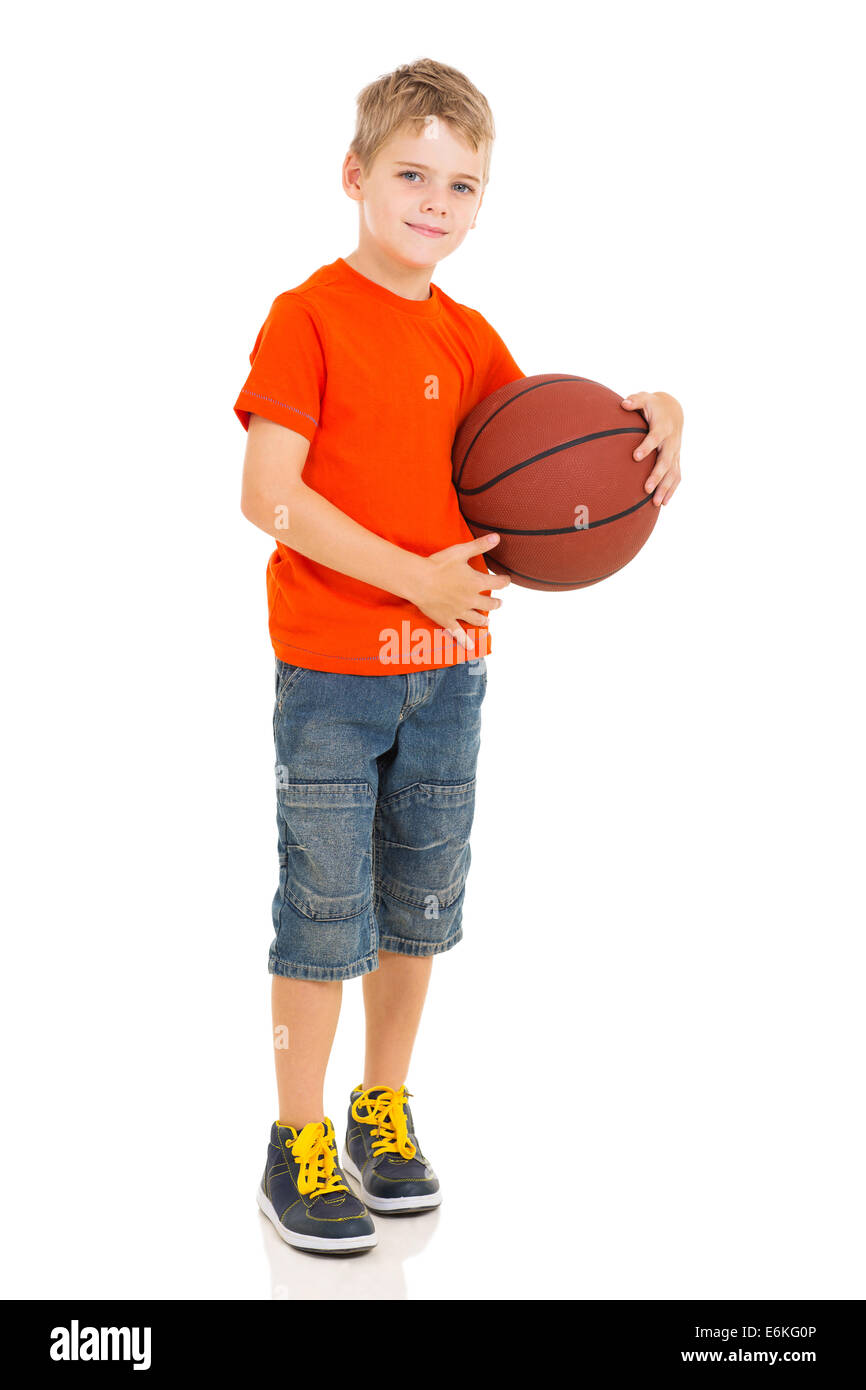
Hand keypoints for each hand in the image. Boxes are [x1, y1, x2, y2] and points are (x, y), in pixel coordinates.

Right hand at [411, 534, 509, 650]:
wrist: (419, 580)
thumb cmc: (439, 564)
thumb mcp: (461, 551)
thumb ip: (480, 545)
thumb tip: (497, 537)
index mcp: (476, 582)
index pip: (498, 583)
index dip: (504, 581)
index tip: (507, 579)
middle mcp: (471, 599)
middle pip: (490, 603)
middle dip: (496, 602)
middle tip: (498, 602)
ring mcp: (460, 612)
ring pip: (478, 619)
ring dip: (484, 618)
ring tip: (487, 619)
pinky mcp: (448, 620)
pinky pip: (458, 634)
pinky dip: (465, 641)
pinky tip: (469, 647)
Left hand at [620, 391, 682, 505]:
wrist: (674, 410)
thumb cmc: (654, 405)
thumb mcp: (645, 398)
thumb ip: (634, 400)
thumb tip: (623, 403)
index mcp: (662, 427)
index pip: (654, 438)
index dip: (646, 447)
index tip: (635, 457)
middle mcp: (671, 441)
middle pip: (666, 460)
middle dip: (657, 475)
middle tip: (646, 489)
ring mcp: (675, 452)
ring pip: (672, 472)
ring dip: (665, 488)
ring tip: (656, 503)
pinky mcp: (676, 459)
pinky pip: (676, 476)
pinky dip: (672, 489)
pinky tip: (664, 503)